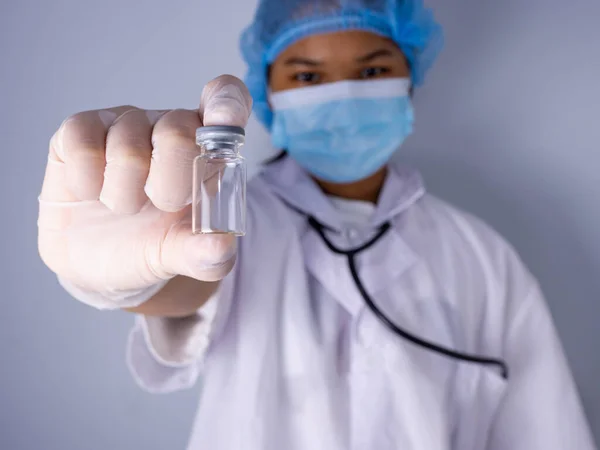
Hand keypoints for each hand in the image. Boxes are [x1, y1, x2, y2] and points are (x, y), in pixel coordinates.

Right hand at [38, 75, 252, 297]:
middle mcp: (168, 127)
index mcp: (207, 149)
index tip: (224, 120)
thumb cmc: (152, 246)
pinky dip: (86, 181)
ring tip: (124, 207)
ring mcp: (125, 125)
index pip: (225, 101)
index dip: (226, 103)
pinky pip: (82, 143)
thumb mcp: (184, 257)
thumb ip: (207, 255)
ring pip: (127, 147)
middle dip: (169, 184)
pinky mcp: (81, 130)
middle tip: (161, 205)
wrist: (100, 265)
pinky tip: (90, 192)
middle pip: (177, 132)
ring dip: (123, 195)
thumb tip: (222, 246)